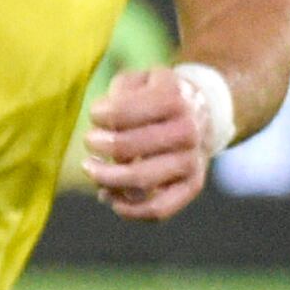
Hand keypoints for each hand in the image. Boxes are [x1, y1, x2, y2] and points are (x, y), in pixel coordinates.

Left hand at [81, 61, 236, 220]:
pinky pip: (159, 209)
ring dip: (105, 177)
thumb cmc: (157, 96)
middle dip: (97, 145)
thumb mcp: (139, 79)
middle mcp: (188, 130)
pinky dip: (128, 209)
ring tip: (92, 168)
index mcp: (174, 98)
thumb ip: (118, 94)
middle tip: (90, 141)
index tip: (96, 115)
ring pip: (140, 180)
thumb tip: (105, 126)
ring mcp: (192, 160)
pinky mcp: (192, 185)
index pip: (121, 112)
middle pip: (127, 147)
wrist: (199, 112)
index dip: (99, 115)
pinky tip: (108, 195)